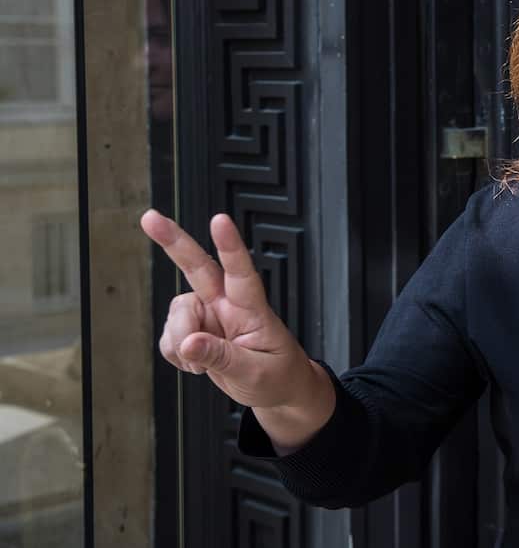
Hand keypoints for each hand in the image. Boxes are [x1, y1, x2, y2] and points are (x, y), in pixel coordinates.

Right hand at [143, 210, 322, 410]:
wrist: (277, 389)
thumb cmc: (278, 374)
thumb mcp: (256, 372)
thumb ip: (222, 358)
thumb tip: (190, 344)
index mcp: (252, 308)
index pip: (242, 272)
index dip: (230, 245)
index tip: (220, 220)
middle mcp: (227, 304)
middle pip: (199, 267)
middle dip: (174, 242)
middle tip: (150, 219)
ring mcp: (209, 315)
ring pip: (177, 311)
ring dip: (180, 339)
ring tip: (201, 362)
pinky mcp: (194, 330)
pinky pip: (169, 337)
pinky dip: (176, 353)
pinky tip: (196, 363)